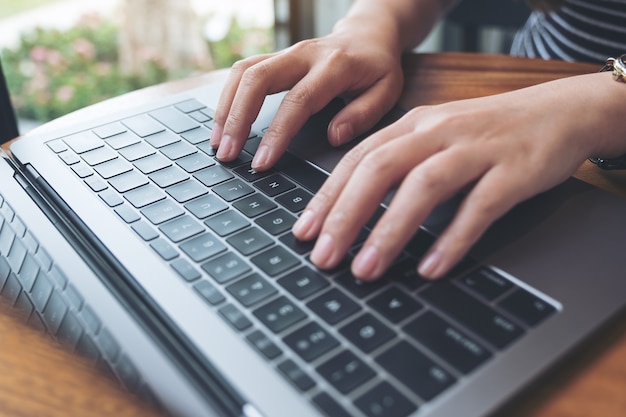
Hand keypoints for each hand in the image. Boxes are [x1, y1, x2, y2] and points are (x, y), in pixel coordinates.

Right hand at [210, 22, 403, 170]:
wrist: (368, 34)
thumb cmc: (377, 67)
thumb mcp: (387, 90)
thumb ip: (364, 114)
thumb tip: (334, 136)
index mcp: (334, 66)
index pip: (298, 101)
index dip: (277, 133)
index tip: (262, 162)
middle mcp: (304, 54)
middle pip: (257, 79)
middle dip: (237, 119)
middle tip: (227, 155)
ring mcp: (285, 53)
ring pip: (243, 72)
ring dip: (225, 109)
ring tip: (218, 144)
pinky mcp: (274, 57)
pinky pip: (242, 72)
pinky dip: (227, 99)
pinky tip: (222, 125)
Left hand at [292, 72, 625, 279]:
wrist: (557, 112)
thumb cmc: (485, 133)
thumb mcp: (434, 137)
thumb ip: (398, 164)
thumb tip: (352, 210)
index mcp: (412, 126)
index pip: (357, 159)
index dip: (327, 196)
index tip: (304, 232)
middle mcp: (437, 132)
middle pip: (380, 169)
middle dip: (346, 216)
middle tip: (324, 257)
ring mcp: (475, 149)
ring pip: (423, 186)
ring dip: (390, 230)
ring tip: (366, 269)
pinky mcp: (512, 170)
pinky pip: (479, 206)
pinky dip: (452, 238)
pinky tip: (431, 267)